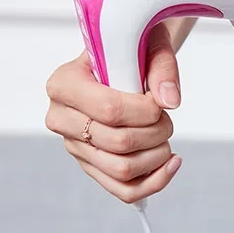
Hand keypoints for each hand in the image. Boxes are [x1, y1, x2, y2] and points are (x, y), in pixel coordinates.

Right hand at [45, 22, 182, 203]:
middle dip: (156, 131)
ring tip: (166, 133)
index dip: (145, 111)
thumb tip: (169, 101)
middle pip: (117, 142)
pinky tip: (172, 162)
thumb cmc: (133, 47)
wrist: (126, 58)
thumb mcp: (150, 43)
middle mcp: (61, 118)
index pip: (108, 110)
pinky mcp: (92, 164)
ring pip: (121, 169)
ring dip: (157, 154)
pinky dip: (154, 181)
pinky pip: (123, 189)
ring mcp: (75, 145)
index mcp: (64, 83)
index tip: (158, 101)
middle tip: (165, 116)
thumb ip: (162, 67)